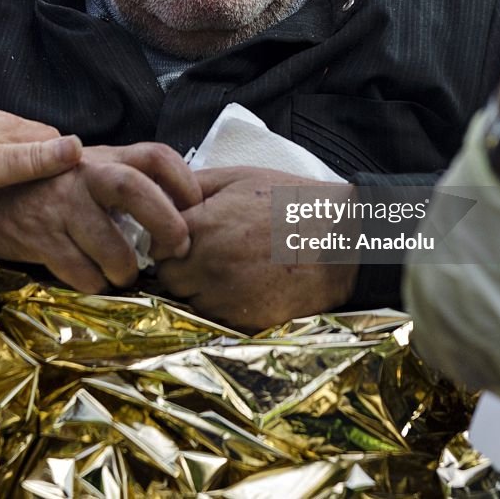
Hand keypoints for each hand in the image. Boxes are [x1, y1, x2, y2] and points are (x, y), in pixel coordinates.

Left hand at [0, 103, 82, 196]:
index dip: (64, 159)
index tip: (70, 182)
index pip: (54, 139)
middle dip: (42, 160)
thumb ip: (34, 159)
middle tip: (46, 189)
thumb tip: (77, 147)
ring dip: (14, 159)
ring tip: (16, 186)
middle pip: (31, 139)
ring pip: (6, 141)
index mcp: (10, 127)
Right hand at [0, 143, 198, 292]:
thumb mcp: (90, 172)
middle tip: (174, 250)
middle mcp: (84, 175)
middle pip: (134, 189)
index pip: (155, 156)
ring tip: (124, 274)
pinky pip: (79, 270)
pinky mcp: (39, 237)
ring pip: (110, 244)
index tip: (196, 209)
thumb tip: (181, 211)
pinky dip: (94, 283)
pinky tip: (92, 279)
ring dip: (126, 268)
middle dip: (165, 223)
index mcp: (105, 158)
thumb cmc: (50, 188)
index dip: (184, 181)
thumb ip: (127, 181)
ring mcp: (61, 206)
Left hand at [158, 167, 357, 332]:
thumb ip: (194, 186)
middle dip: (183, 268)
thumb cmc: (291, 202)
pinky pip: (218, 319)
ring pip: (191, 302)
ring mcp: (227, 297)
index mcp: (203, 227)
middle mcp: (209, 265)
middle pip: (170, 279)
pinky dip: (225, 307)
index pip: (157, 247)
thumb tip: (161, 198)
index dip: (170, 243)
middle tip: (210, 254)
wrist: (341, 240)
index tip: (187, 238)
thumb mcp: (239, 177)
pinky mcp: (246, 321)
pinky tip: (248, 285)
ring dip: (202, 290)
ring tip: (234, 269)